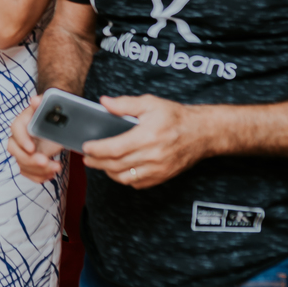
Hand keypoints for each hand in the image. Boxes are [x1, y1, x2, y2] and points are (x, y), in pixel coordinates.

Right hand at [7, 96, 64, 183]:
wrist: (57, 125)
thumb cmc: (52, 116)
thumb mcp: (49, 109)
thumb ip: (42, 104)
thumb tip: (35, 100)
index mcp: (22, 121)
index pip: (16, 129)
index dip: (22, 139)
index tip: (32, 148)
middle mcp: (18, 137)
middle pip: (15, 150)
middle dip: (30, 159)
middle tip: (46, 161)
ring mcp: (22, 151)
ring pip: (22, 164)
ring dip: (38, 170)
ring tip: (56, 167)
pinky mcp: (27, 162)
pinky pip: (28, 173)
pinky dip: (39, 177)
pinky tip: (51, 174)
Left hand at [81, 95, 211, 188]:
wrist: (202, 132)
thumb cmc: (175, 116)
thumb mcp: (150, 103)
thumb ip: (125, 104)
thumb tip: (104, 103)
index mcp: (147, 136)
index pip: (115, 148)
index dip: (97, 150)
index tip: (86, 147)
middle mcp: (153, 155)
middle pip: (116, 165)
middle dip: (97, 162)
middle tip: (87, 157)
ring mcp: (158, 169)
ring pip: (125, 177)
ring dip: (108, 172)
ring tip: (99, 163)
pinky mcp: (162, 177)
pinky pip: (137, 183)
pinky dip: (124, 178)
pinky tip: (118, 169)